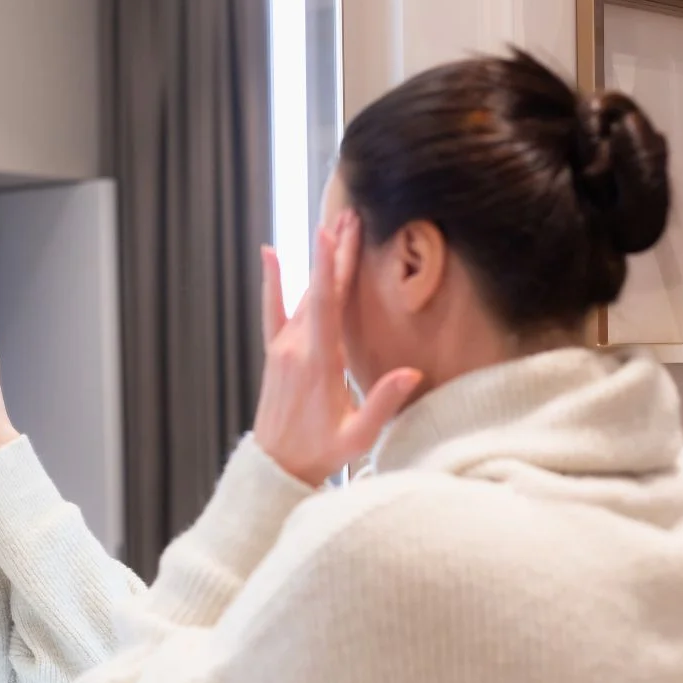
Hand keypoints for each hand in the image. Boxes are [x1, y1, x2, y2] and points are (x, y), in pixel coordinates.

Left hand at [253, 211, 422, 485]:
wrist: (275, 466)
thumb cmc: (319, 453)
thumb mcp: (357, 437)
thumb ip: (382, 403)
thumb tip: (411, 373)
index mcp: (318, 364)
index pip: (327, 306)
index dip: (332, 268)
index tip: (336, 235)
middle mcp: (296, 349)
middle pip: (319, 291)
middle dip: (335, 253)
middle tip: (351, 216)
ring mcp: (282, 349)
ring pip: (302, 296)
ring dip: (319, 262)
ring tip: (334, 227)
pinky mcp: (274, 353)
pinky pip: (271, 310)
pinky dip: (273, 281)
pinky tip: (270, 252)